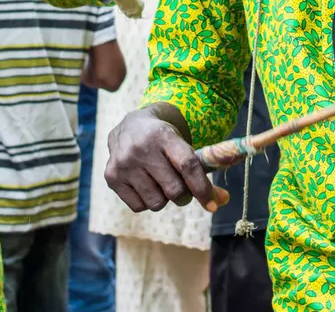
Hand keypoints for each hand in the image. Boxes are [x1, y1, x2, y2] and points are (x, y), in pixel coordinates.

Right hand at [105, 107, 228, 212]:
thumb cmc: (164, 140)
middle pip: (174, 190)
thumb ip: (202, 171)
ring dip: (164, 198)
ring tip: (159, 182)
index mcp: (163, 135)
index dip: (203, 188)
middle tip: (183, 189)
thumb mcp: (182, 145)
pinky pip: (139, 207)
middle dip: (184, 195)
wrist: (129, 126)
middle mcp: (140, 148)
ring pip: (157, 203)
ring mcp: (123, 163)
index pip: (187, 165)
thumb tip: (223, 200)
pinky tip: (144, 184)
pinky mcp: (111, 177)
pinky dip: (147, 201)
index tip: (214, 205)